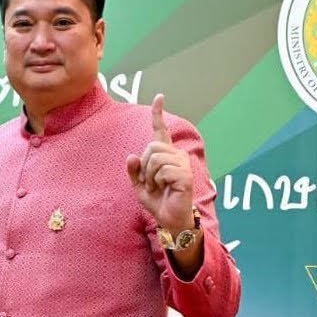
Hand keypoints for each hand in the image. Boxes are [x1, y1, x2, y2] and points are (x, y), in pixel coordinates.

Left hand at [126, 93, 193, 234]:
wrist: (170, 219)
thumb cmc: (158, 201)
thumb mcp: (139, 185)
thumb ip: (134, 170)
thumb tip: (131, 156)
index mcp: (166, 155)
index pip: (161, 131)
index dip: (158, 114)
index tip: (159, 97)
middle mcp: (177, 155)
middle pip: (152, 147)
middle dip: (145, 166)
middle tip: (151, 182)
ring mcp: (183, 164)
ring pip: (156, 158)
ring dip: (150, 176)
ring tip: (158, 187)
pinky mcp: (185, 174)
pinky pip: (163, 170)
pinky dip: (158, 181)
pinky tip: (165, 189)